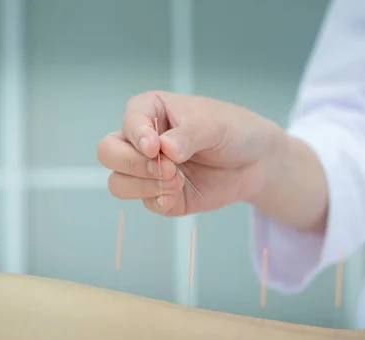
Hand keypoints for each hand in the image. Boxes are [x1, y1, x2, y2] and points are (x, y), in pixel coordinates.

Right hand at [97, 91, 278, 215]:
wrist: (256, 161)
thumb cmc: (233, 130)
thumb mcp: (214, 125)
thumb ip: (188, 135)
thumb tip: (164, 150)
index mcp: (150, 111)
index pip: (128, 122)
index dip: (137, 136)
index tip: (156, 148)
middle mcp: (141, 140)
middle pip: (108, 153)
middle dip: (131, 164)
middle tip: (165, 168)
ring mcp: (148, 169)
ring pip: (118, 183)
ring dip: (143, 185)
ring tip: (176, 181)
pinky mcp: (160, 195)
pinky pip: (146, 203)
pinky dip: (160, 200)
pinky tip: (180, 193)